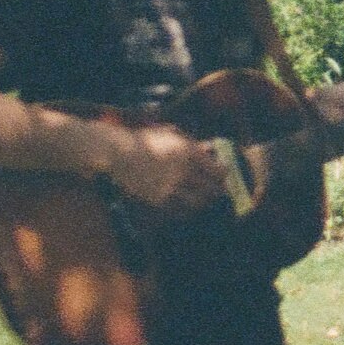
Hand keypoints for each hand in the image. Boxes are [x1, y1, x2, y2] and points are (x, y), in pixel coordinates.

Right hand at [103, 122, 228, 212]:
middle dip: (218, 190)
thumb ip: (192, 143)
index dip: (224, 174)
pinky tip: (189, 205)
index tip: (224, 174)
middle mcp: (182, 171)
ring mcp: (170, 188)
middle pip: (211, 189)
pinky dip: (188, 209)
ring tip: (205, 198)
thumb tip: (210, 149)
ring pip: (198, 202)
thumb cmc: (146, 139)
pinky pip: (181, 210)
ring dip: (204, 201)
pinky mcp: (158, 200)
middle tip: (220, 190)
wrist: (118, 153)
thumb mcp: (171, 134)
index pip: (217, 171)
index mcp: (187, 152)